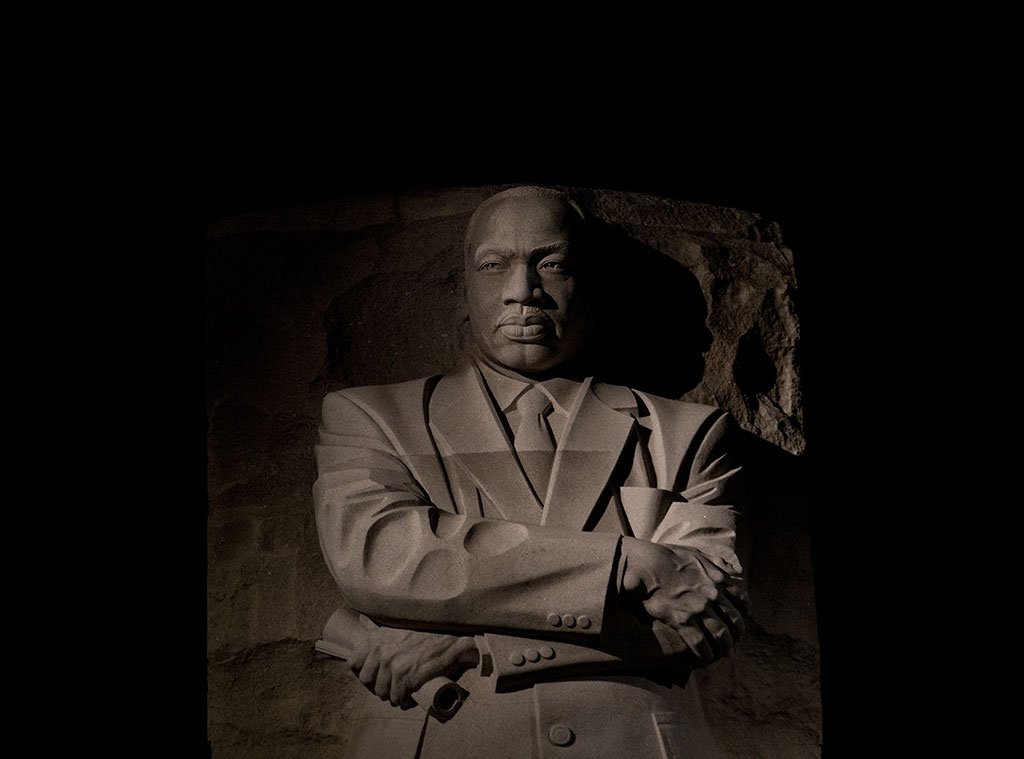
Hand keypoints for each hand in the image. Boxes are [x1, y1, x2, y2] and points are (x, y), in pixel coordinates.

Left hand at [348, 627, 478, 707]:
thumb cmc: (427, 635)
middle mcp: (381, 650)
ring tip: (404, 693)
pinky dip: (404, 701)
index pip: (353, 663)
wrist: (452, 643)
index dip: (363, 672)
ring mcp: (393, 664)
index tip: (374, 676)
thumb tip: (362, 620)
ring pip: (382, 692)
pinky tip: (411, 697)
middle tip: (392, 687)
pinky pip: (397, 697)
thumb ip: (378, 626)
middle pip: (366, 681)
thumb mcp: (398, 625)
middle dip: (378, 686)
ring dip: (392, 696)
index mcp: (376, 638)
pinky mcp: (406, 676)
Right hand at [619, 537, 744, 661]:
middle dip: (737, 634)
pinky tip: (706, 656)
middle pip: (734, 620)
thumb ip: (718, 562)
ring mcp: (698, 608)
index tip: (742, 619)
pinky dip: (705, 652)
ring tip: (725, 654)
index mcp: (718, 579)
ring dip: (725, 647)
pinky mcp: (682, 619)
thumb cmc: (670, 557)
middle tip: (735, 641)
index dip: (745, 613)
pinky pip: (700, 642)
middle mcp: (712, 595)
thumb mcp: (699, 554)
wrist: (647, 566)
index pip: (742, 600)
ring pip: (720, 633)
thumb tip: (735, 569)